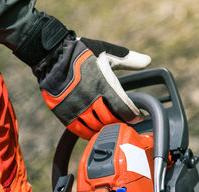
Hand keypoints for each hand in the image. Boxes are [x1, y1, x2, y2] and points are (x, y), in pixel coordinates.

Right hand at [33, 36, 150, 138]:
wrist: (50, 55)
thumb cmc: (81, 52)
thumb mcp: (106, 51)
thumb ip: (128, 59)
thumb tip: (148, 60)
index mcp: (103, 83)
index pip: (123, 107)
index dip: (134, 116)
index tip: (139, 117)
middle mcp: (91, 97)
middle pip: (111, 120)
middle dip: (121, 123)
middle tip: (126, 124)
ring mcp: (76, 106)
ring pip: (96, 127)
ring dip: (106, 129)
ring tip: (112, 128)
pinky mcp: (64, 112)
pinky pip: (79, 129)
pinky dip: (89, 133)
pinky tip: (95, 132)